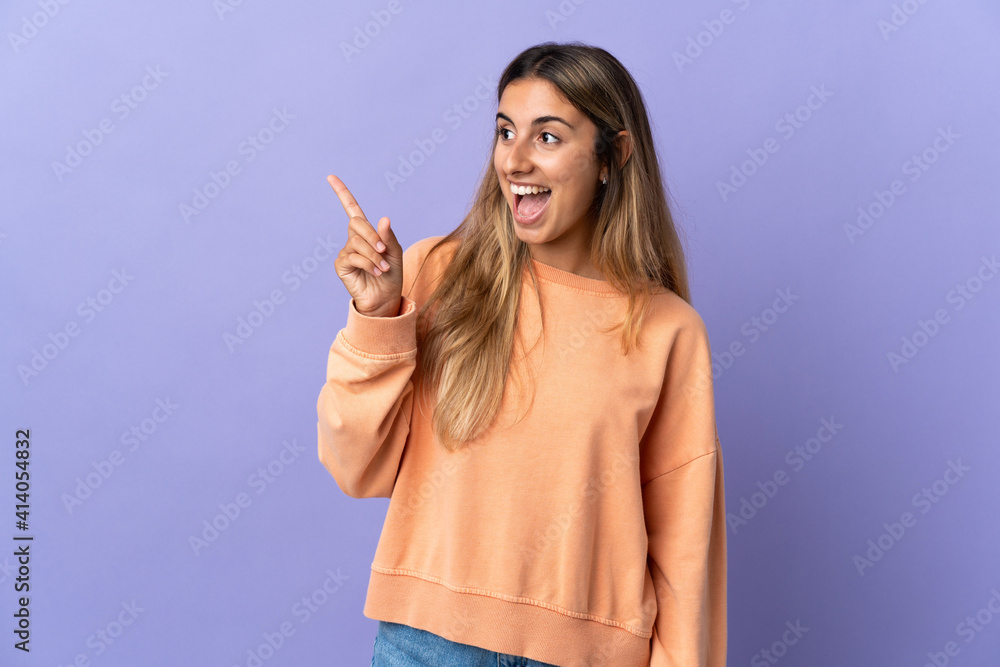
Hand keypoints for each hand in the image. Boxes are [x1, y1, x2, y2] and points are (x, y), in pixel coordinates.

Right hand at [328, 174, 402, 316]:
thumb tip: (383, 218)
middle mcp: (353, 240)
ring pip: (357, 242)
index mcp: (366, 233)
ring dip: (374, 255)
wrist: (387, 298)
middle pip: (356, 223)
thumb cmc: (391, 275)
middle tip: (384, 251)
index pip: (351, 208)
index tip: (331, 177)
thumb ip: (388, 236)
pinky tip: (375, 272)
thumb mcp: (395, 253)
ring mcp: (346, 252)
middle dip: (372, 235)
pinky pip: (354, 256)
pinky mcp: (342, 265)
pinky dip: (368, 263)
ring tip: (383, 268)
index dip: (342, 193)